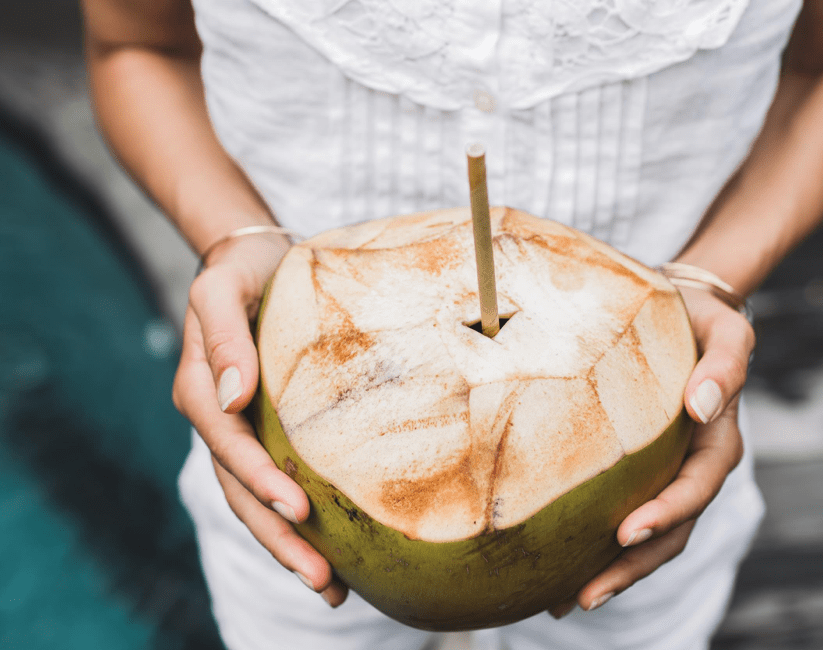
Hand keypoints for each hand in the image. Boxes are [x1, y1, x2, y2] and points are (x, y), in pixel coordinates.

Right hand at [172, 234, 347, 606]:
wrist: (252, 260)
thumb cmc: (242, 270)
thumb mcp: (223, 287)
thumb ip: (224, 336)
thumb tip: (235, 398)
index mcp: (201, 390)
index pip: (230, 447)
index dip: (260, 482)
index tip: (300, 510)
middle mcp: (220, 419)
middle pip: (242, 493)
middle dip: (279, 538)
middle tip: (323, 580)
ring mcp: (243, 431)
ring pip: (258, 500)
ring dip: (291, 545)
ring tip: (332, 587)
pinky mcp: (269, 431)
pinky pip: (279, 481)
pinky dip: (302, 518)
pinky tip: (335, 548)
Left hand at [550, 286, 752, 617]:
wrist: (679, 308)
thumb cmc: (700, 317)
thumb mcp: (726, 329)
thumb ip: (725, 364)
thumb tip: (702, 406)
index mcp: (717, 437)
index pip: (698, 484)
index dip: (669, 511)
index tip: (629, 531)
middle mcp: (691, 464)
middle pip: (671, 529)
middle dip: (631, 566)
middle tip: (586, 595)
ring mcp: (665, 472)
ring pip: (646, 535)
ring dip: (612, 572)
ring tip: (566, 602)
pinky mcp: (637, 471)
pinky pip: (620, 512)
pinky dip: (596, 546)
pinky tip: (558, 569)